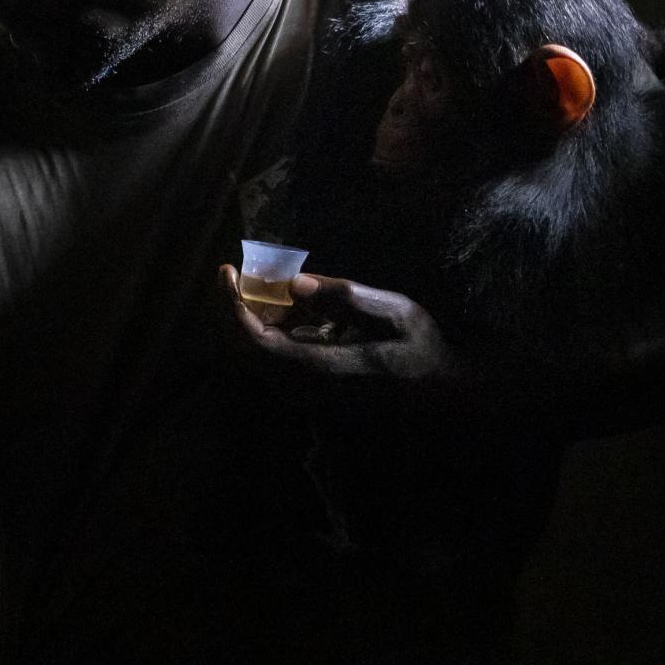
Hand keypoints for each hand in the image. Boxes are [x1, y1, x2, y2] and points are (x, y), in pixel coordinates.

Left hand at [218, 264, 461, 400]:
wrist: (437, 392)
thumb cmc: (421, 349)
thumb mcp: (395, 312)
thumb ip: (345, 297)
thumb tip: (294, 283)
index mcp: (320, 366)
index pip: (256, 340)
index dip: (233, 305)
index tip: (227, 271)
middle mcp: (303, 386)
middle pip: (245, 348)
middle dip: (235, 306)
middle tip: (237, 272)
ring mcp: (303, 392)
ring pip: (255, 355)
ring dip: (249, 317)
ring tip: (258, 284)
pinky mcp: (307, 389)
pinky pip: (272, 358)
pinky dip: (265, 328)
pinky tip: (281, 306)